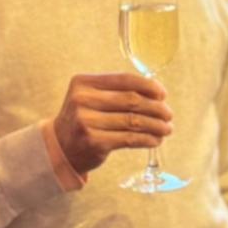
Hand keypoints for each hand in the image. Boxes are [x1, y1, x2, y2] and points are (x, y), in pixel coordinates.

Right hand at [52, 72, 171, 175]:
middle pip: (131, 100)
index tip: (163, 94)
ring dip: (155, 125)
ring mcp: (86, 122)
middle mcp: (82, 100)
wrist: (59, 148)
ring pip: (133, 121)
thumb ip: (115, 92)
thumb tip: (156, 94)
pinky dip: (147, 139)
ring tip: (167, 128)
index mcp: (83, 83)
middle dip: (156, 107)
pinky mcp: (94, 142)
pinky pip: (129, 138)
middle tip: (168, 114)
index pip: (123, 79)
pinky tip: (155, 140)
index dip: (148, 85)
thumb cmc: (82, 120)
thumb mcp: (90, 99)